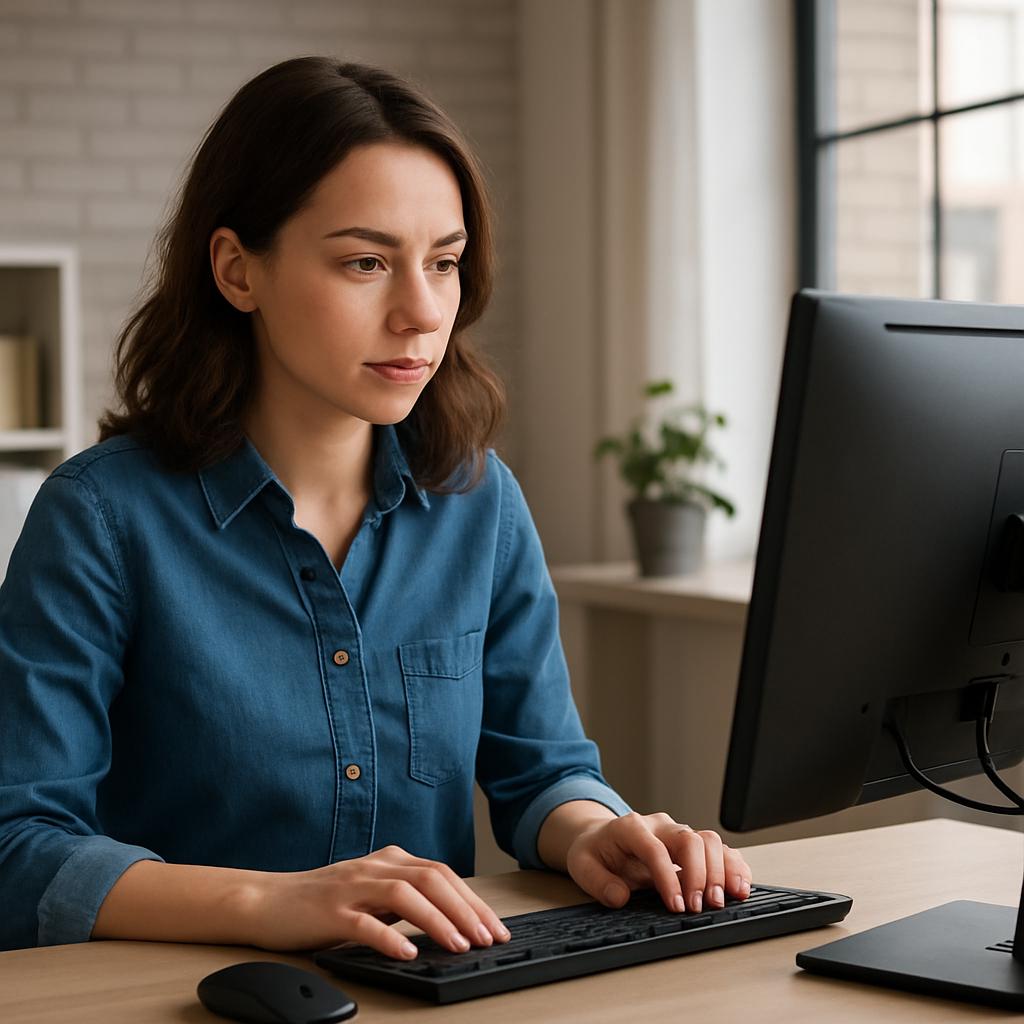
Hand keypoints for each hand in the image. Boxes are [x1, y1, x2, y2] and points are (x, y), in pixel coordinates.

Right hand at [92, 847, 509, 959]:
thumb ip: (407, 896)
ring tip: (459, 945)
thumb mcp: (372, 891)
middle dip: (466, 910)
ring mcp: (353, 886)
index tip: (495, 928)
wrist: (268, 900)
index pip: (443, 875)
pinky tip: (407, 953)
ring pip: (406, 895)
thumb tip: (453, 919)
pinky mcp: (331, 910)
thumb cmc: (323, 901)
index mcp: (391, 860)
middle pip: (432, 880)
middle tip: (488, 938)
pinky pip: (364, 923)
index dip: (473, 901)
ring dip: (438, 920)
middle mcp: (376, 867)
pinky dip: (389, 937)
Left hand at [539, 803, 751, 913]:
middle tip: (700, 907)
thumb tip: (620, 896)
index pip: (655, 849)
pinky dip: (733, 866)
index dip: (668, 878)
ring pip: (709, 840)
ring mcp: (677, 833)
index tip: (676, 906)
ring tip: (725, 900)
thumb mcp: (582, 865)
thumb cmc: (595, 850)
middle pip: (689, 839)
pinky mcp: (691, 846)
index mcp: (631, 828)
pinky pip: (719, 849)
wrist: (600, 837)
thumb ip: (598, 882)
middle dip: (700, 874)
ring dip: (721, 870)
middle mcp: (659, 826)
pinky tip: (739, 886)